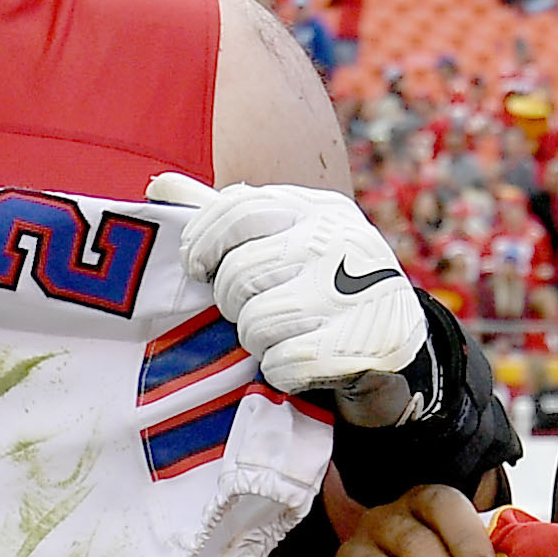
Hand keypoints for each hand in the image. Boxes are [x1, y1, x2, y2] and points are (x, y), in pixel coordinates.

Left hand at [148, 173, 427, 397]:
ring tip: (276, 337)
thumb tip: (159, 184)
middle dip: (231, 303)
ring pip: (257, 321)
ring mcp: (355, 292)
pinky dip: (282, 372)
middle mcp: (339, 242)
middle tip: (246, 312)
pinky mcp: (363, 344)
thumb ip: (226, 218)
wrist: (397, 346)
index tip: (196, 267)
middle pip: (239, 274)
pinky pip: (285, 363)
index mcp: (317, 210)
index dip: (202, 241)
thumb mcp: (284, 240)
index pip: (238, 209)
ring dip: (257, 341)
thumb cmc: (321, 286)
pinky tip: (299, 365)